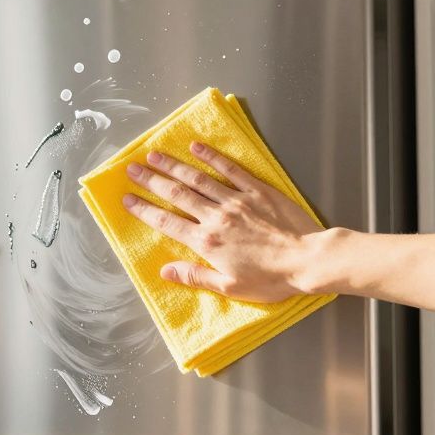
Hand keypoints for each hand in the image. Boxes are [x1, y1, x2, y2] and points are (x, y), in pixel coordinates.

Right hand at [121, 142, 324, 302]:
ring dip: (173, 165)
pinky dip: (211, 157)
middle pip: (177, 194)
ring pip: (198, 178)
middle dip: (151, 180)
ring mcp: (236, 200)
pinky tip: (196, 148)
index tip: (127, 199)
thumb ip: (195, 276)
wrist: (307, 259)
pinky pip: (230, 169)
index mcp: (207, 242)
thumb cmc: (271, 279)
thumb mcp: (230, 286)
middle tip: (132, 169)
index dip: (144, 209)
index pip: (167, 222)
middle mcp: (216, 216)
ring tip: (155, 155)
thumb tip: (165, 271)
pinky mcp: (256, 190)